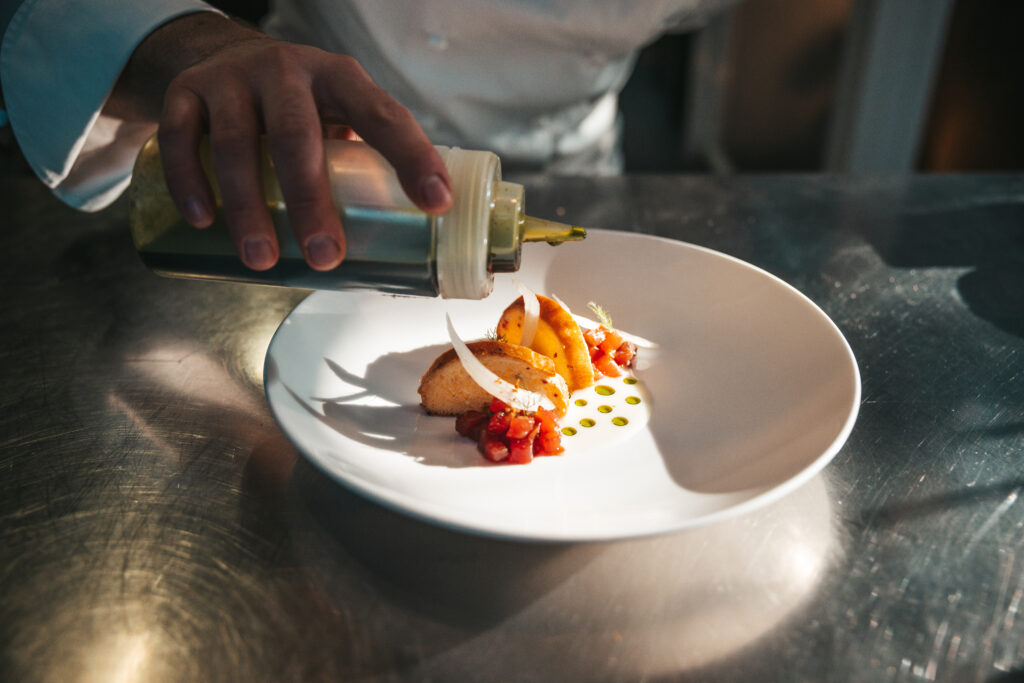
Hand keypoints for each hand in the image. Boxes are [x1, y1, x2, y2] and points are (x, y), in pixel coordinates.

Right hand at [114, 13, 452, 270]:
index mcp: (340, 79)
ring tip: (263, 260)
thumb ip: (361, 165)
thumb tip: (399, 249)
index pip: (383, 115)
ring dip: (248, 207)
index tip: (436, 203)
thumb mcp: (336, 115)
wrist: (225, 54)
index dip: (412, 156)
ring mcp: (232, 78)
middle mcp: (286, 71)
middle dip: (311, 202)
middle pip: (297, 136)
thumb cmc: (298, 107)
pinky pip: (181, 137)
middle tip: (326, 258)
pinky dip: (190, 180)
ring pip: (236, 143)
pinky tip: (203, 220)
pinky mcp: (186, 91)